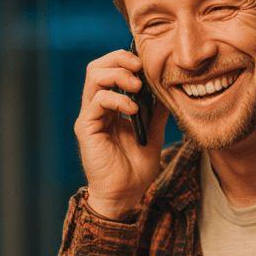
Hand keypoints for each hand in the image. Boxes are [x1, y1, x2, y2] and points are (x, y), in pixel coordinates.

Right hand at [75, 48, 169, 219]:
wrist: (124, 196)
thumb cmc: (135, 169)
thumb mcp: (153, 134)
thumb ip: (157, 112)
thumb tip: (168, 89)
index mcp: (110, 107)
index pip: (109, 69)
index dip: (126, 60)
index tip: (147, 64)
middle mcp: (96, 108)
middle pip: (97, 67)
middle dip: (119, 59)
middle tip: (140, 68)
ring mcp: (90, 117)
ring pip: (93, 77)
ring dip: (118, 75)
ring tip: (137, 86)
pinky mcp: (86, 128)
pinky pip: (97, 102)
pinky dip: (117, 99)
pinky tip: (133, 109)